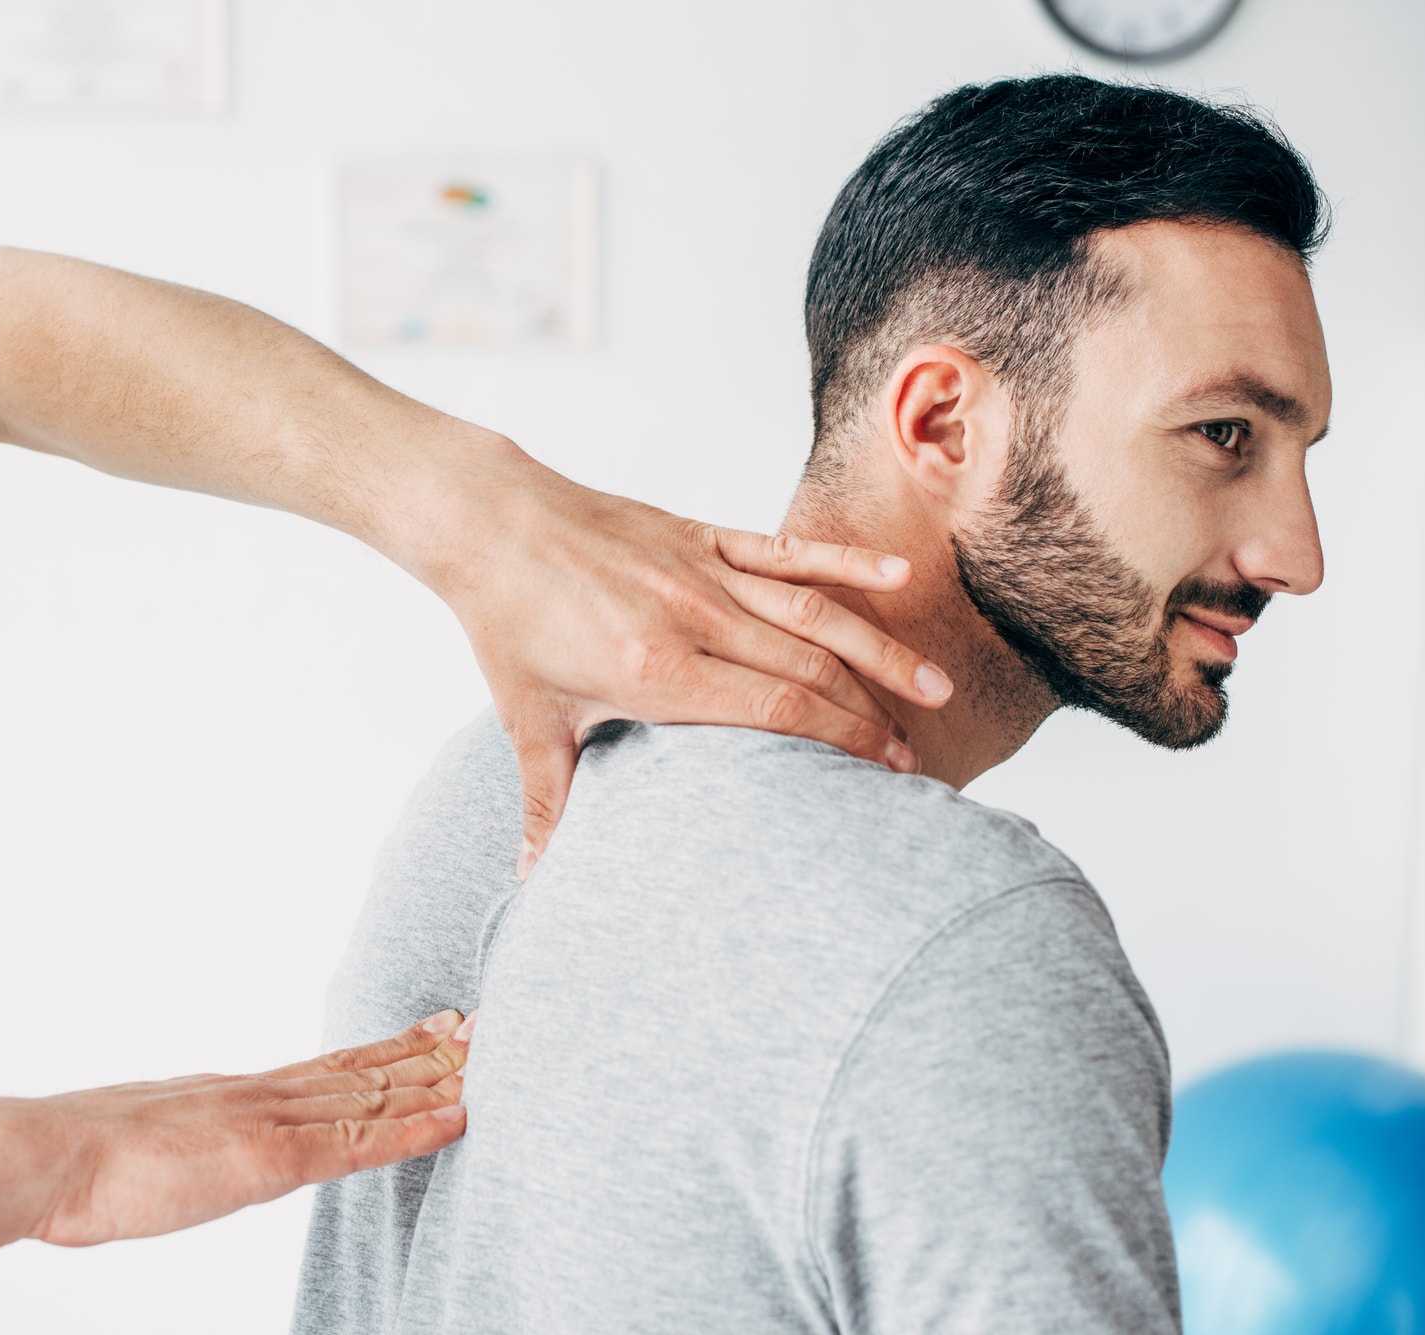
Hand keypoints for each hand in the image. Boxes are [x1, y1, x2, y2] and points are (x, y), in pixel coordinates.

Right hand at [26, 1010, 471, 1246]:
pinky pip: (356, 1143)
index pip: (325, 1068)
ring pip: (370, 1096)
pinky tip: (454, 1119)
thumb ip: (185, 1145)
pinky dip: (411, 1130)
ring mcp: (267, 1122)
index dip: (383, 1051)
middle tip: (481, 1027)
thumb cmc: (74, 1165)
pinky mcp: (267, 1158)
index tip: (430, 1032)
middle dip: (424, 1054)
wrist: (43, 1156)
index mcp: (231, 1095)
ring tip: (486, 1060)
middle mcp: (260, 1096)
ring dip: (433, 1082)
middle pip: (359, 1070)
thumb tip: (196, 1156)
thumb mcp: (144, 1146)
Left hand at [420, 443, 952, 877]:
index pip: (774, 713)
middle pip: (809, 672)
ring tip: (934, 690)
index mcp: (657, 672)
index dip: (837, 744)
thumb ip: (546, 801)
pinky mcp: (702, 534)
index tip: (881, 777)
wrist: (490, 524)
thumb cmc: (508, 623)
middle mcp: (695, 619)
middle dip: (869, 719)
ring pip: (816, 612)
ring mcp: (704, 572)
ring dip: (880, 651)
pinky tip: (899, 575)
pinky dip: (846, 561)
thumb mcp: (527, 720)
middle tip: (912, 761)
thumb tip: (530, 878)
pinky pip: (788, 550)